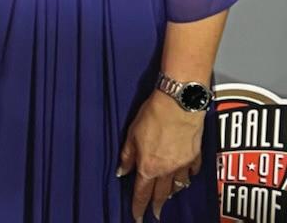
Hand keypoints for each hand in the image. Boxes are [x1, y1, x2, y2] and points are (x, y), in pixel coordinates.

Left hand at [118, 90, 203, 221]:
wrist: (179, 104)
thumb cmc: (152, 116)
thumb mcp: (131, 135)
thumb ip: (127, 156)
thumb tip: (122, 172)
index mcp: (148, 166)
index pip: (142, 193)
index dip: (138, 207)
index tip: (137, 218)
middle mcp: (167, 170)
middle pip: (162, 194)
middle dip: (157, 206)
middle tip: (155, 215)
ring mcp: (184, 164)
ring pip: (178, 185)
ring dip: (172, 192)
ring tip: (169, 196)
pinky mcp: (196, 156)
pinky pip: (192, 172)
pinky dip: (188, 176)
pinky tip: (186, 176)